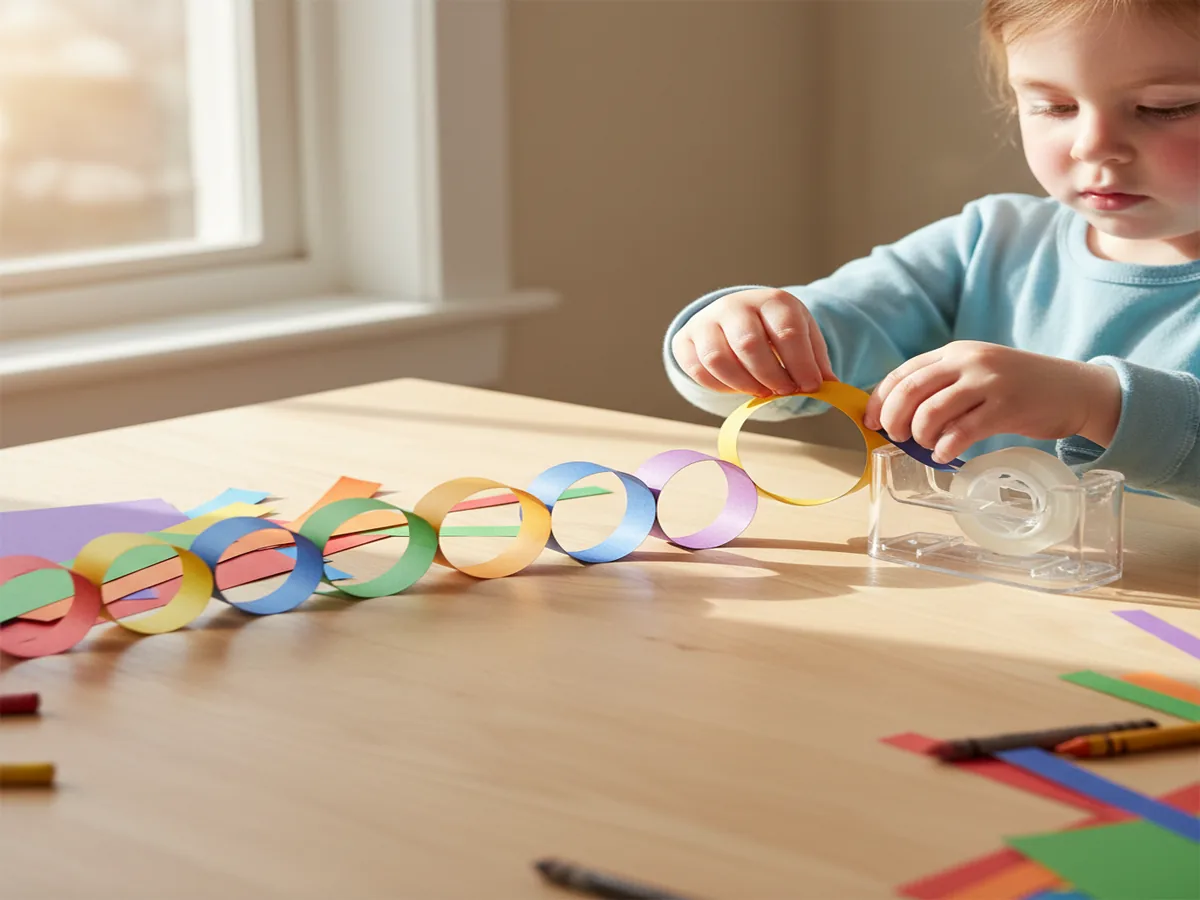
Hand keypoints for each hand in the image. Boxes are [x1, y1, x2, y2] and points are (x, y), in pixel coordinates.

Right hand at [671, 288, 836, 396]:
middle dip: (770, 376)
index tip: (810, 386)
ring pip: (718, 359)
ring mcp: (706, 320)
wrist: (735, 315)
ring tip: (761, 391)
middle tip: (784, 391)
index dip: (800, 363)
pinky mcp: (685, 339)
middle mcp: (735, 305)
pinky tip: (738, 387)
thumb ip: (816, 361)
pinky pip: (698, 369)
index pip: (786, 331)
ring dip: (743, 384)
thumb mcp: (802, 336)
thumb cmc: (774, 329)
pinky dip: (720, 386)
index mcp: (771, 301)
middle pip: (749, 345)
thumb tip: (833, 388)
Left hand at [862, 341, 1121, 463]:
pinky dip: (944, 448)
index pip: (903, 373)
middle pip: (910, 391)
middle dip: (893, 419)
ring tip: (926, 446)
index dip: (879, 400)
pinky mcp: (1005, 407)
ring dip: (920, 436)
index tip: (869, 422)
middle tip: (896, 437)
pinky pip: (961, 432)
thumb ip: (942, 385)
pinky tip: (944, 455)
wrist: (1075, 389)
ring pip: (931, 412)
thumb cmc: (1018, 387)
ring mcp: (988, 382)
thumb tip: (895, 414)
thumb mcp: (977, 373)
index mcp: (955, 351)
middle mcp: (968, 361)